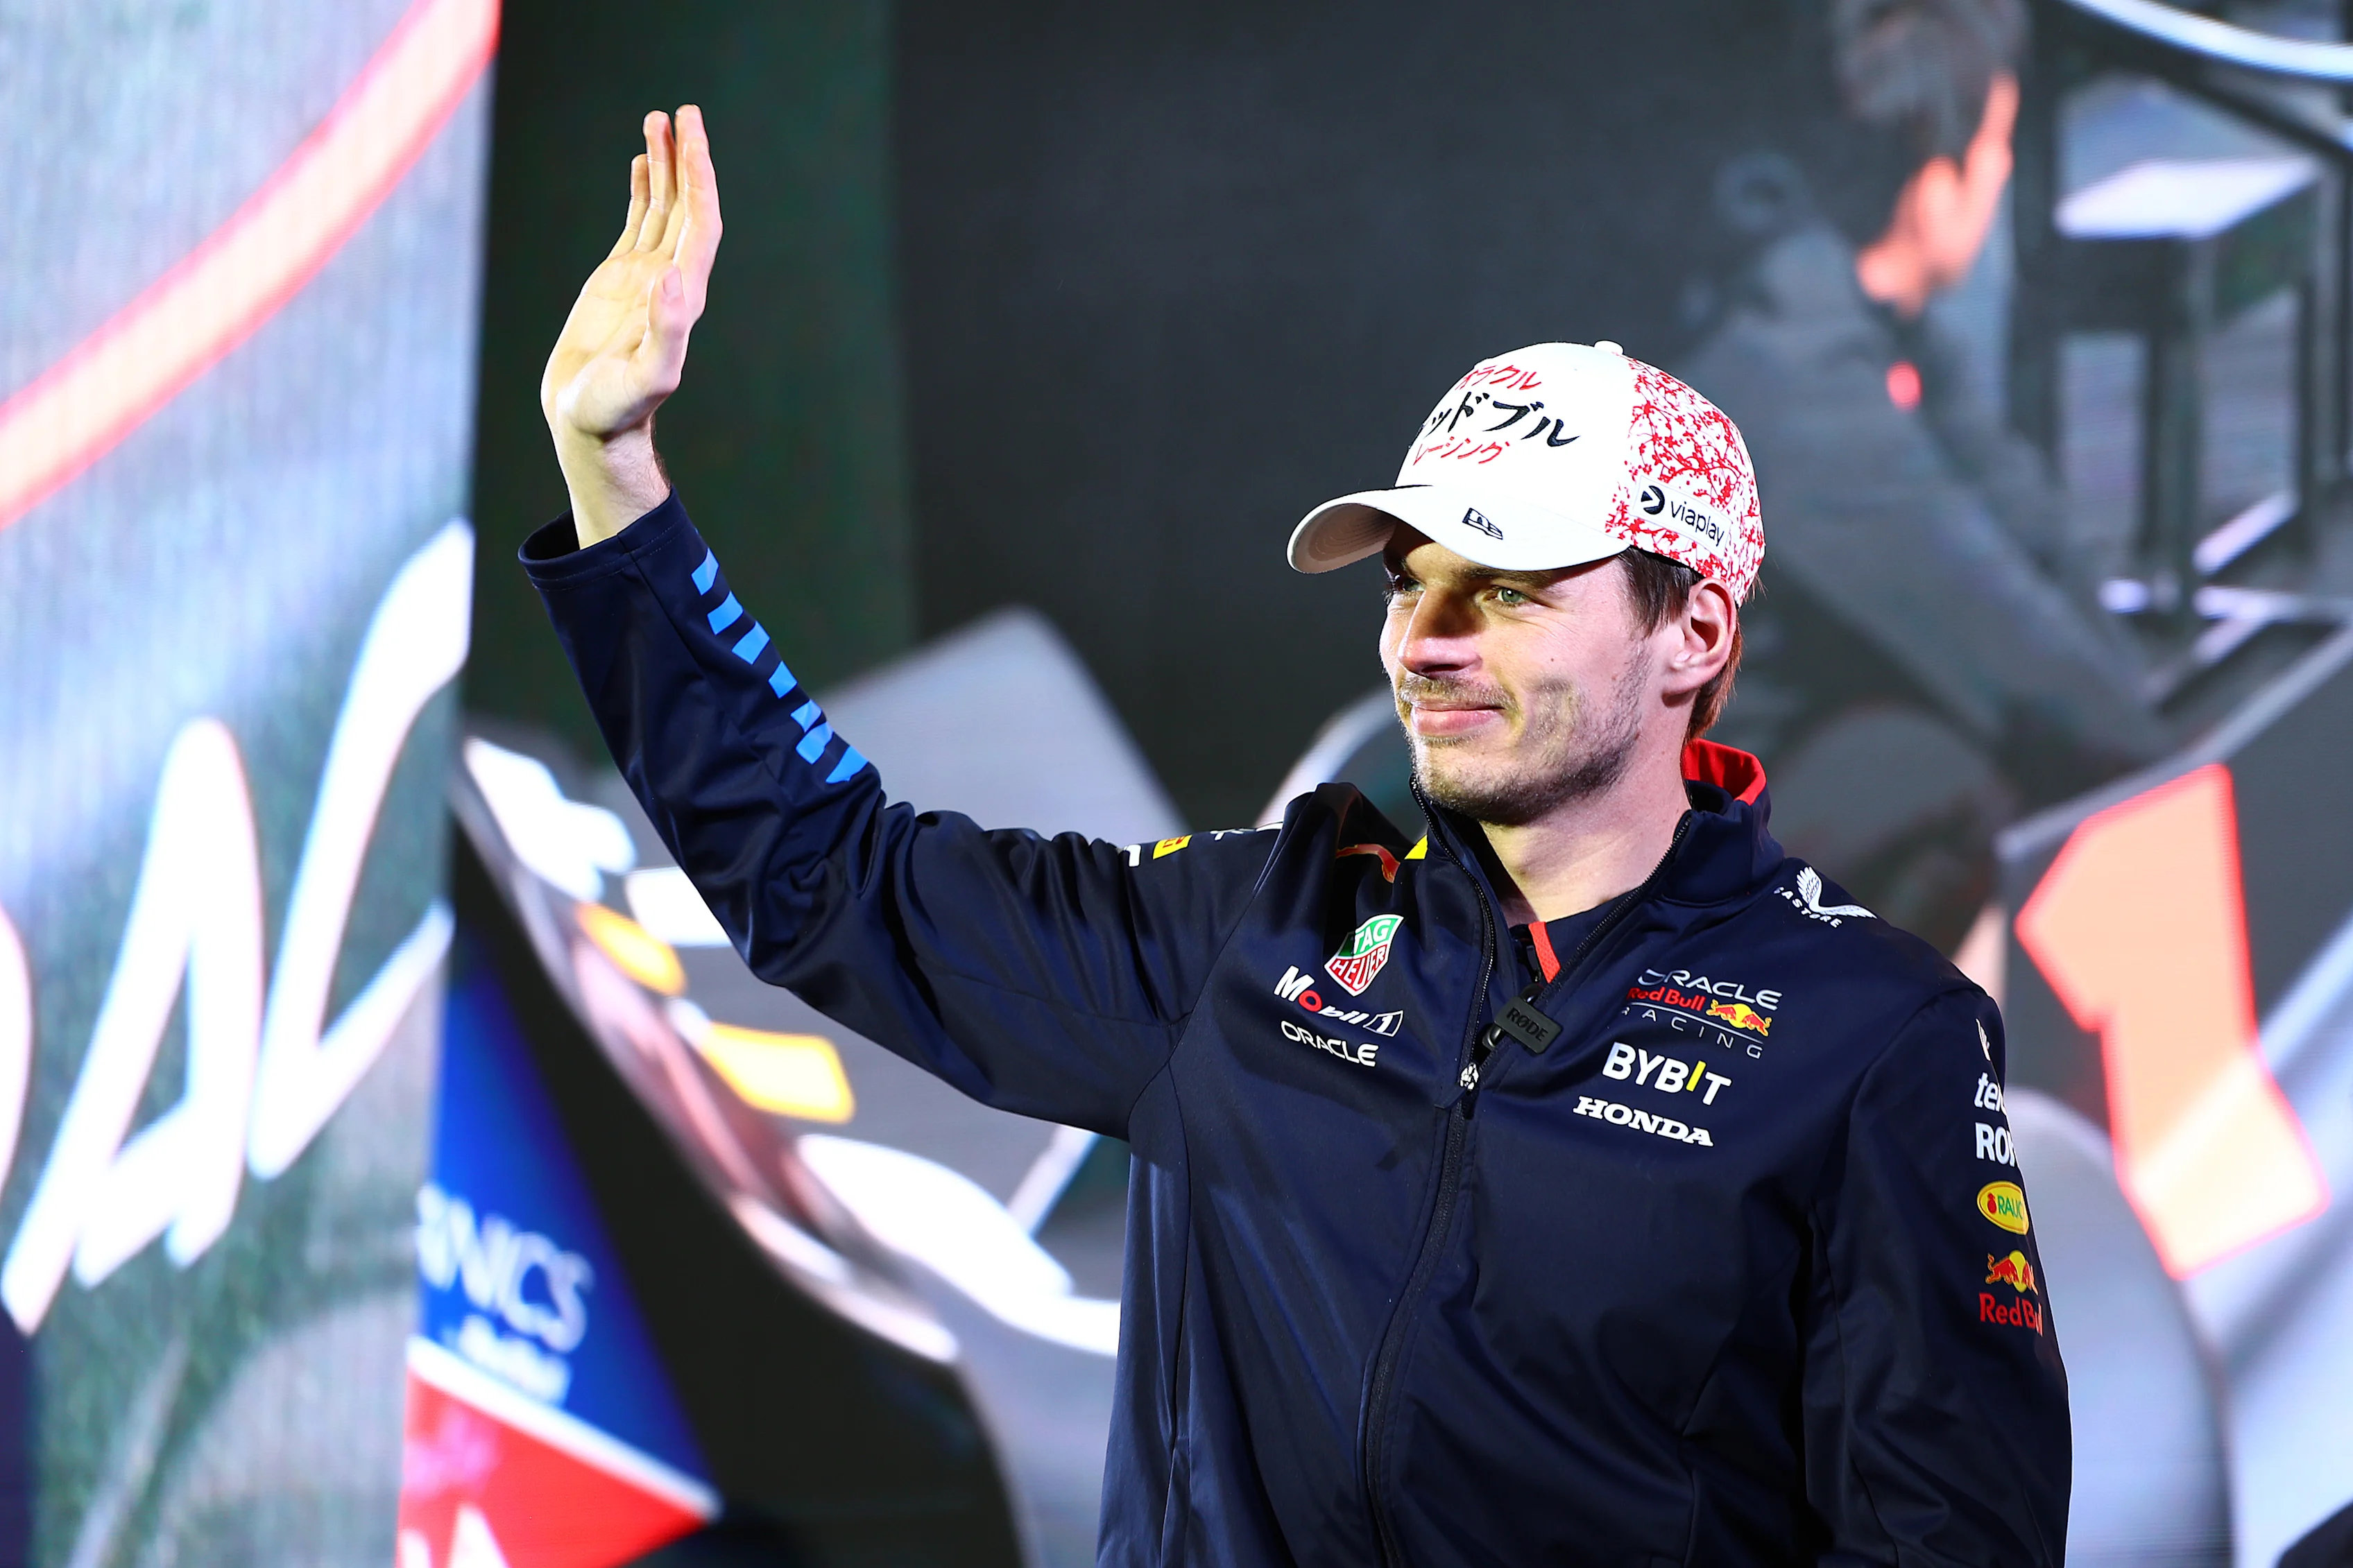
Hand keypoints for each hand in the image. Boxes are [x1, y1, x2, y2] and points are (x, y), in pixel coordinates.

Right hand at [542, 106, 722, 545]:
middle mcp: (672, 280)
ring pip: (663, 208)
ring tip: (659, 120)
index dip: (700, 179)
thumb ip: (665, 331)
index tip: (693, 136)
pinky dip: (643, 191)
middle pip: (688, 206)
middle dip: (689, 160)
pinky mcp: (619, 279)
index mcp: (684, 295)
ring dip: (666, 166)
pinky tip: (643, 163)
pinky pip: (638, 223)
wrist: (588, 423)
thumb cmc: (616, 410)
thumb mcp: (646, 377)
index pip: (701, 224)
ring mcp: (646, 277)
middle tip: (685, 111)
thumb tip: (672, 275)